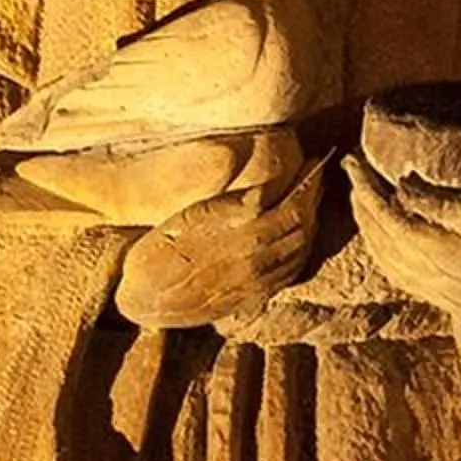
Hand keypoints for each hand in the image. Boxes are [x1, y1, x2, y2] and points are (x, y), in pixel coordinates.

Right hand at [113, 157, 323, 328]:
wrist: (145, 298)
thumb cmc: (160, 251)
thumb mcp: (191, 217)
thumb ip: (233, 206)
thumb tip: (267, 191)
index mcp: (245, 239)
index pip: (295, 207)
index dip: (309, 182)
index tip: (313, 161)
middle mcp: (258, 263)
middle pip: (303, 229)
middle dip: (313, 199)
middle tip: (315, 176)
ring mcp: (257, 284)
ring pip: (301, 252)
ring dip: (311, 225)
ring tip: (309, 203)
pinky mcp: (250, 298)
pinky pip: (289, 274)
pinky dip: (301, 252)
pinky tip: (297, 240)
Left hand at [341, 153, 460, 327]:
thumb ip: (441, 203)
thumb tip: (403, 185)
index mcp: (429, 248)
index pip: (384, 214)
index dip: (367, 188)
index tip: (355, 162)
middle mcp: (414, 267)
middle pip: (374, 228)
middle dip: (360, 195)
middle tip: (353, 165)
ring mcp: (414, 281)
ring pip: (374, 245)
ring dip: (362, 214)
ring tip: (359, 188)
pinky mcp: (418, 289)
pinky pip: (382, 260)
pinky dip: (372, 237)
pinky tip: (372, 224)